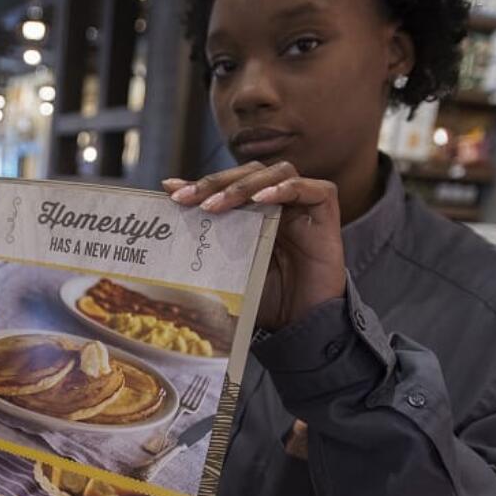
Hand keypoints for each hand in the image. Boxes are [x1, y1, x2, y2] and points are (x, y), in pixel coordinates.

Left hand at [163, 161, 346, 331]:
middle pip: (249, 172)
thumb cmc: (266, 299)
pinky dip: (284, 189)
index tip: (170, 191)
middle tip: (186, 198)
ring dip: (243, 184)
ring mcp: (303, 206)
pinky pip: (311, 188)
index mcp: (256, 211)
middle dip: (215, 182)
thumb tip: (172, 234)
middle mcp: (279, 203)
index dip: (201, 184)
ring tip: (215, 205)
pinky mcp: (325, 213)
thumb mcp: (229, 270)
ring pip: (277, 172)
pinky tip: (261, 199)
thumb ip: (209, 246)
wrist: (301, 324)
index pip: (228, 184)